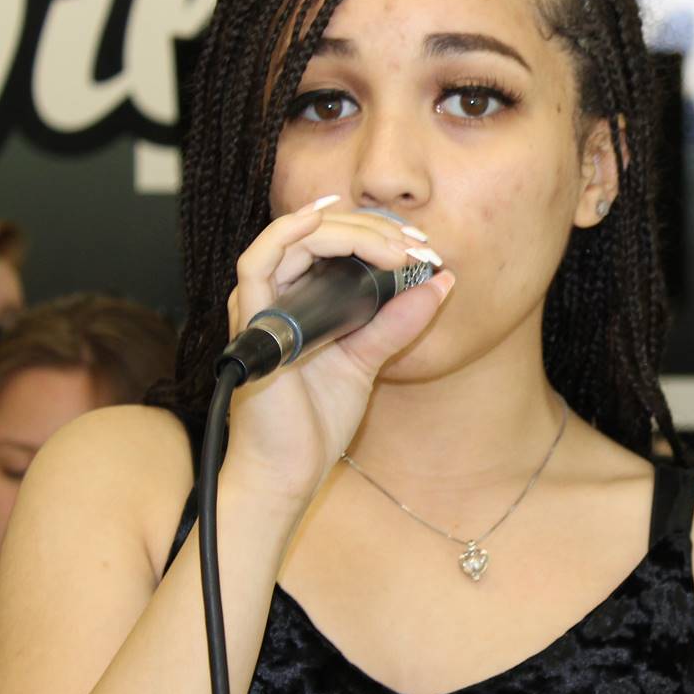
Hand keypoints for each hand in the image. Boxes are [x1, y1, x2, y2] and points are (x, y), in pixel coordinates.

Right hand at [219, 201, 454, 505]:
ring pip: (293, 237)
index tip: (422, 245)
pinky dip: (288, 235)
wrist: (289, 471)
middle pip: (318, 233)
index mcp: (301, 300)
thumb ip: (398, 321)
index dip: (378, 232)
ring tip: (392, 246)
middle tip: (414, 245)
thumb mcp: (368, 359)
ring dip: (346, 230)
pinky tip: (321, 222)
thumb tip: (441, 282)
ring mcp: (260, 307)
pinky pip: (257, 262)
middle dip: (372, 228)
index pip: (333, 242)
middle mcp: (276, 296)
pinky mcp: (251, 322)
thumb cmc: (315, 421)